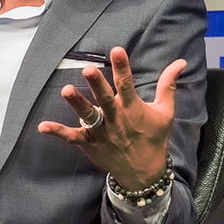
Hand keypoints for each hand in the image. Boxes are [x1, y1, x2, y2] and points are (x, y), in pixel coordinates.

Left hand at [38, 46, 184, 189]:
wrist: (144, 172)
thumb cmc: (154, 137)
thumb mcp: (165, 112)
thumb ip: (168, 85)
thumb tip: (180, 62)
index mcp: (133, 109)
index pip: (127, 85)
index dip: (122, 67)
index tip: (116, 50)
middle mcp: (117, 119)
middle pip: (106, 100)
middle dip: (97, 85)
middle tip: (88, 69)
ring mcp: (102, 132)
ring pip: (88, 116)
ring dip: (77, 104)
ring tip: (66, 90)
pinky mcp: (89, 143)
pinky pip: (72, 137)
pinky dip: (58, 132)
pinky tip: (42, 126)